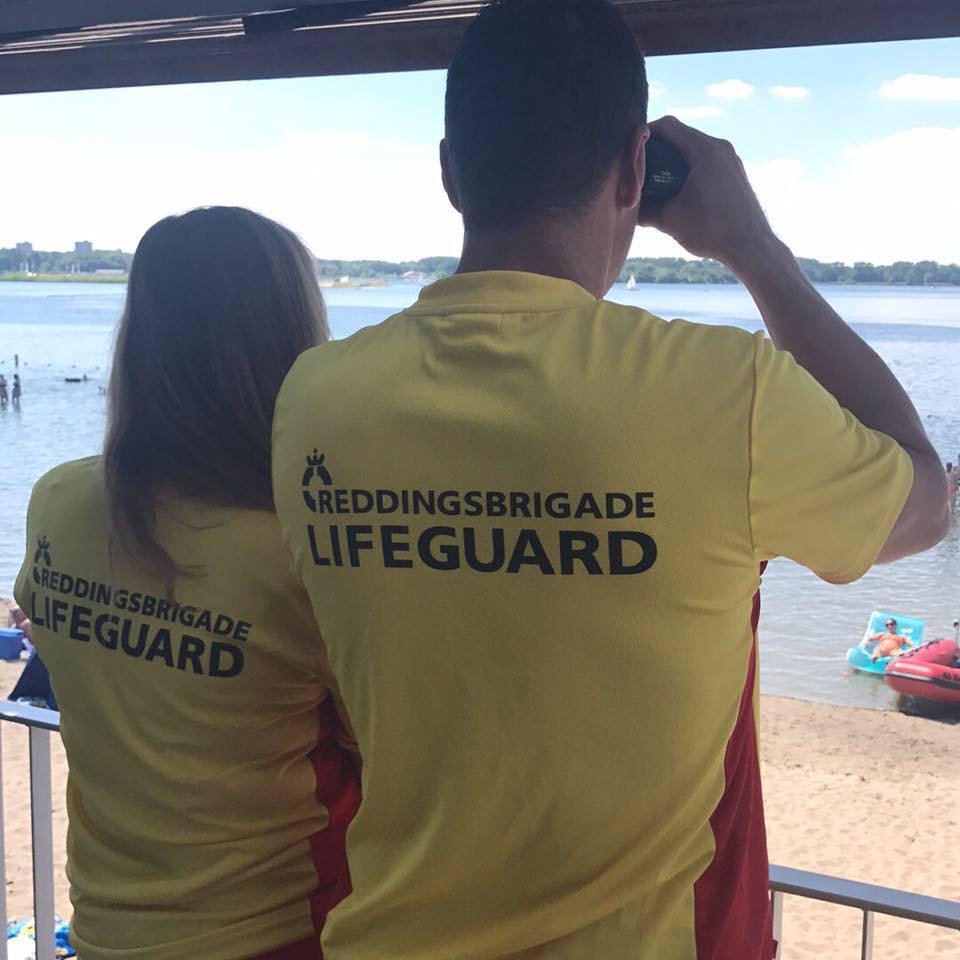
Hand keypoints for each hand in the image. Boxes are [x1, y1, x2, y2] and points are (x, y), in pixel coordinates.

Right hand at [638, 116, 780, 271]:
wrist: (751, 248)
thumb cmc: (712, 231)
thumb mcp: (669, 219)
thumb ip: (645, 210)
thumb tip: (629, 208)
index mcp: (705, 150)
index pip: (668, 126)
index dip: (644, 134)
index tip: (630, 151)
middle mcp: (721, 148)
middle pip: (681, 136)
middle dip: (658, 151)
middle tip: (640, 171)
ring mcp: (731, 160)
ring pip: (695, 150)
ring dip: (674, 163)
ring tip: (658, 185)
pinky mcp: (735, 174)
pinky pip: (707, 163)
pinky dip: (689, 171)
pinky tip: (680, 194)